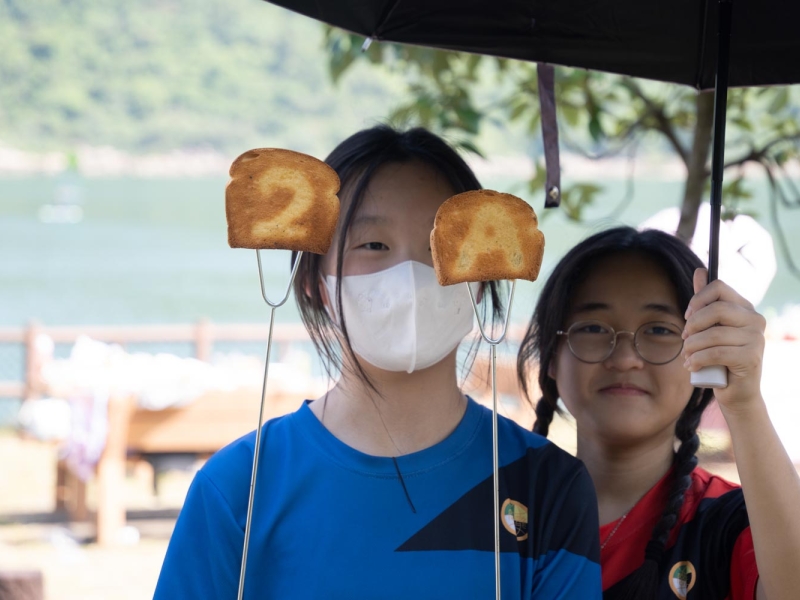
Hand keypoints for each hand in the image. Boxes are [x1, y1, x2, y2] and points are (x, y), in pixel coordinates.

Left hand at [682, 268, 766, 411]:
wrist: (737, 392)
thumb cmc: (720, 358)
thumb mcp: (710, 328)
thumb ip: (705, 301)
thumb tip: (699, 270)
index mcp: (745, 308)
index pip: (719, 287)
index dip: (697, 299)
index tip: (686, 317)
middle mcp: (755, 320)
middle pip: (715, 309)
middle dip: (692, 325)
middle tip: (684, 340)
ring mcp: (756, 339)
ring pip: (712, 334)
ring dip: (691, 347)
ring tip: (687, 356)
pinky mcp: (751, 358)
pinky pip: (715, 353)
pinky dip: (697, 359)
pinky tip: (692, 366)